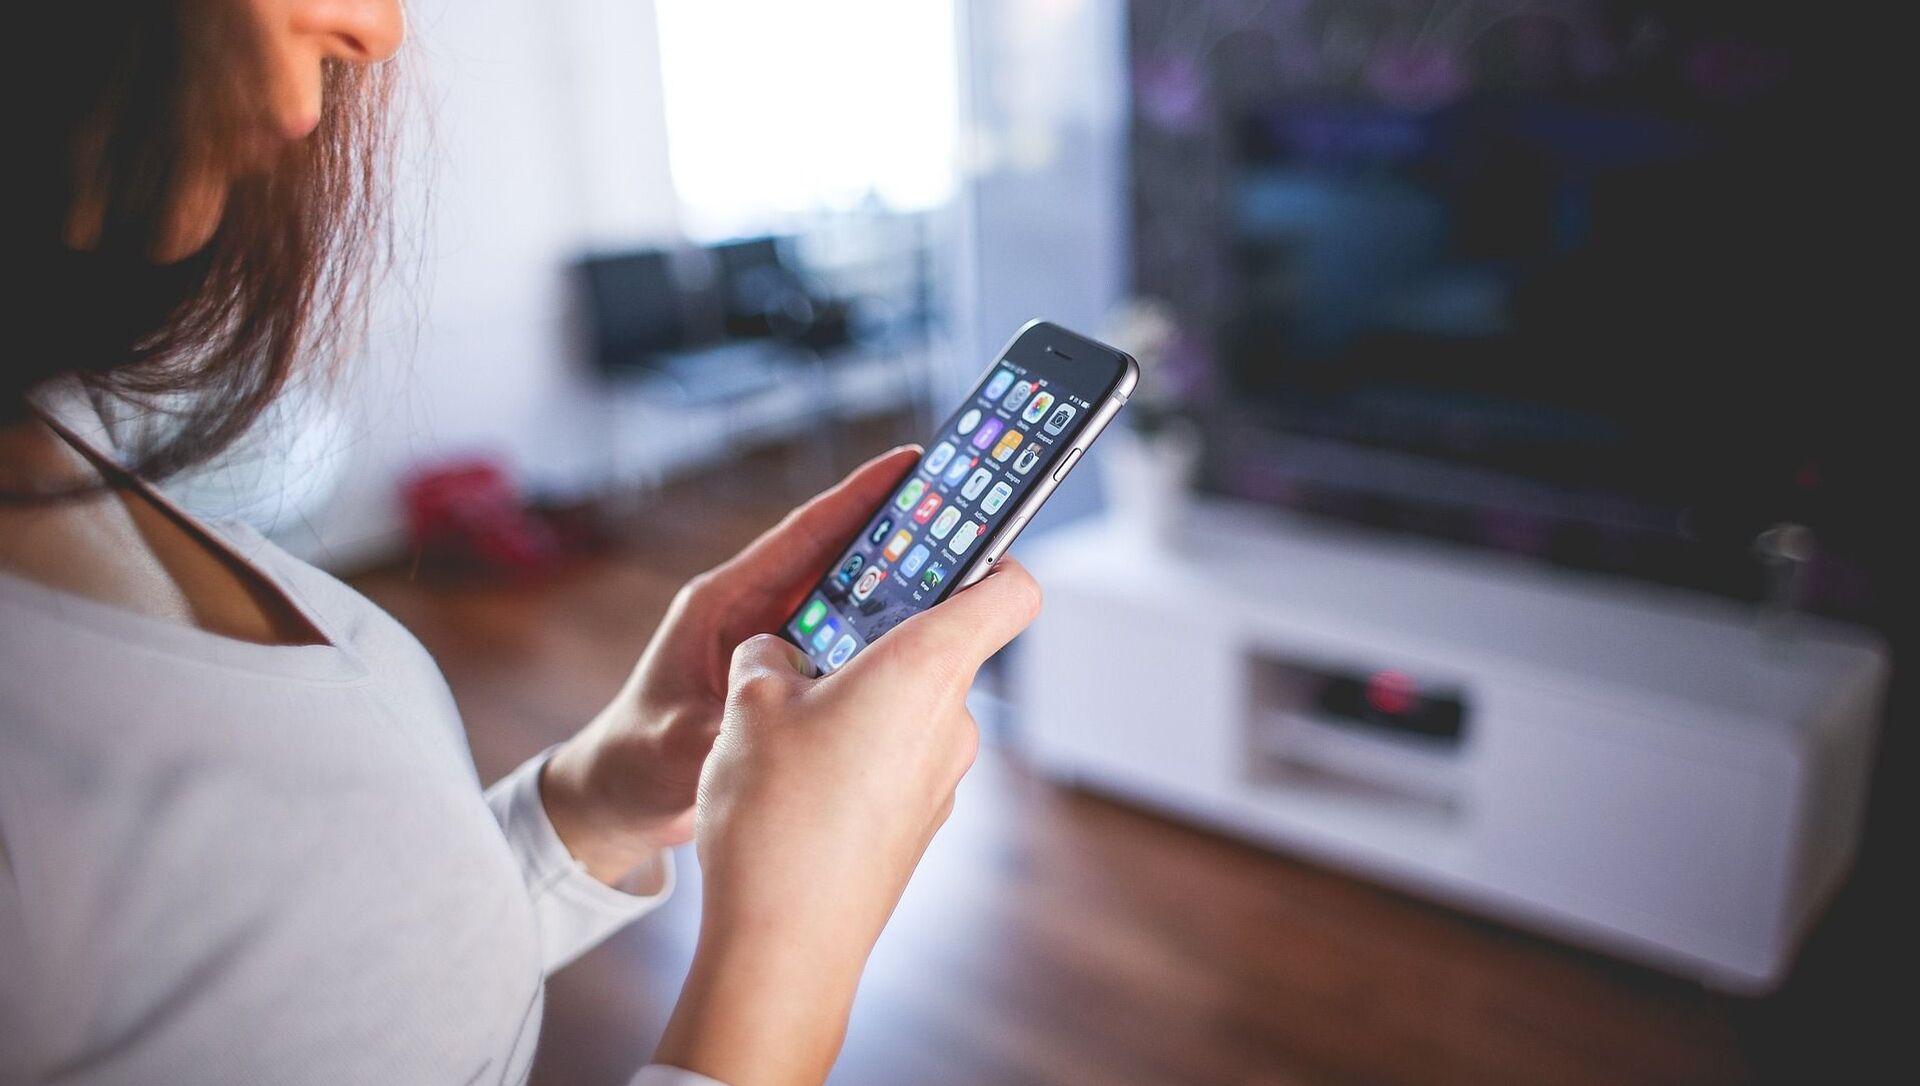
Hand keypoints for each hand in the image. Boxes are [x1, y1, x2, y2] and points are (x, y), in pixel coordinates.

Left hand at [540, 446, 924, 884]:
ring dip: (898, 586)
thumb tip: (773, 723)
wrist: (618, 796)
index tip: (909, 464)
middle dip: (897, 533)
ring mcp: (773, 642)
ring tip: (964, 569)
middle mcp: (753, 611)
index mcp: (723, 603)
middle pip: (837, 558)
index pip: (801, 536)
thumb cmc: (633, 760)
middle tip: (962, 512)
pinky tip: (927, 642)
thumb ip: (724, 729)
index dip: (856, 497)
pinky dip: (884, 637)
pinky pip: (846, 644)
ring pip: (848, 599)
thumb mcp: (675, 745)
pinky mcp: (787, 674)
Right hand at [653, 556, 1041, 1085]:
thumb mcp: (749, 705)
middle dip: (876, 635)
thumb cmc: (776, 815)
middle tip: (812, 638)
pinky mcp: (919, 822)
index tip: (951, 542)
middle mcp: (952, 720)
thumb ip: (769, 655)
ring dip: (856, 698)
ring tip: (783, 722)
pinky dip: (855, 752)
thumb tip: (778, 653)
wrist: (785, 946)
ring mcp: (942, 777)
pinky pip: (894, 760)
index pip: (1009, 588)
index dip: (991, 554)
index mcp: (926, 668)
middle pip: (940, 646)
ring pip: (908, 706)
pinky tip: (795, 779)